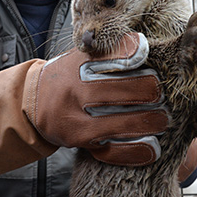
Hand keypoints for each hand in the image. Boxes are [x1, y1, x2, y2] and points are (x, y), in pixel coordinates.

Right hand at [24, 32, 167, 165]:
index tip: (147, 52)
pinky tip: (154, 147)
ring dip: (148, 122)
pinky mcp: (80, 142)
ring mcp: (76, 120)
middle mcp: (75, 91)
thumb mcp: (81, 56)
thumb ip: (110, 50)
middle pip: (117, 90)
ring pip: (118, 123)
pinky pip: (112, 151)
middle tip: (163, 92)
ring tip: (164, 119)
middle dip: (147, 90)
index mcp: (78, 65)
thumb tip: (146, 45)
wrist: (33, 103)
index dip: (132, 53)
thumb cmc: (69, 76)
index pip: (108, 56)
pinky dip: (136, 151)